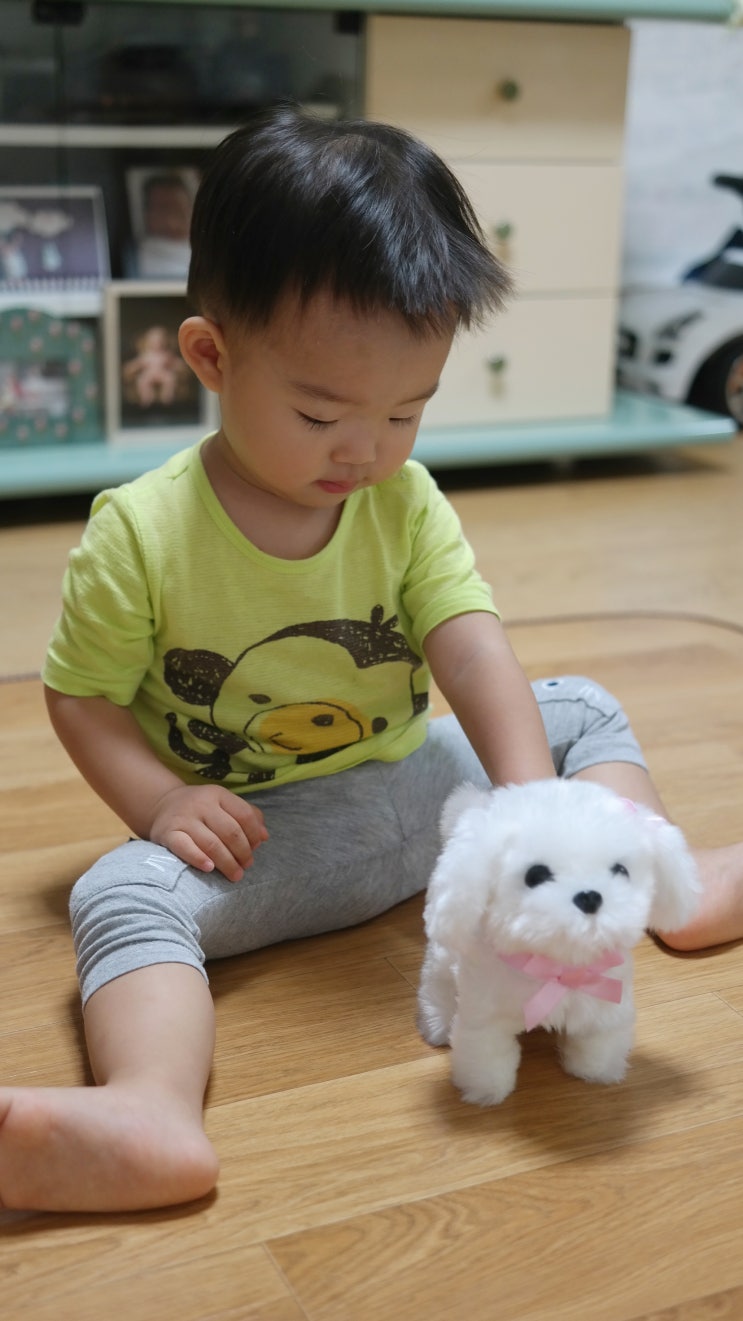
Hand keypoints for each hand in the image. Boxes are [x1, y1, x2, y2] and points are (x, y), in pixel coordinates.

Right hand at [149, 783, 267, 881]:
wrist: (161, 804)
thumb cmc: (201, 809)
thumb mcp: (223, 804)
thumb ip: (247, 816)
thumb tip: (264, 836)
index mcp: (218, 795)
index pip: (244, 815)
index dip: (254, 835)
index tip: (256, 849)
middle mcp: (201, 804)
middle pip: (230, 831)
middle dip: (243, 852)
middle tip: (246, 866)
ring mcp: (184, 818)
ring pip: (211, 843)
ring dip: (227, 862)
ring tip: (235, 875)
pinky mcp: (168, 833)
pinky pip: (184, 847)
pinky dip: (198, 859)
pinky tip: (209, 868)